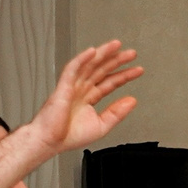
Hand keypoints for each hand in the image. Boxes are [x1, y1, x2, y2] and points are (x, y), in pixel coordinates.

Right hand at [28, 40, 142, 156]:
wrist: (50, 141)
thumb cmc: (69, 136)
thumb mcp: (102, 125)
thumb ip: (117, 113)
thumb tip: (132, 101)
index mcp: (88, 98)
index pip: (109, 82)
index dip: (124, 75)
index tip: (138, 70)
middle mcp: (80, 90)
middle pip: (101, 70)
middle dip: (116, 60)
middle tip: (131, 53)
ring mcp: (72, 87)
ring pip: (89, 65)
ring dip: (102, 54)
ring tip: (116, 46)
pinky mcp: (63, 87)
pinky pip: (72, 69)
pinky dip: (82, 59)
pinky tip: (92, 52)